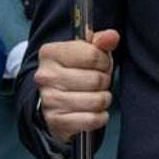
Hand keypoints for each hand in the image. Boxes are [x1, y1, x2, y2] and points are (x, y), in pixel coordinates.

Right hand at [34, 28, 119, 144]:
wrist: (54, 103)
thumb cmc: (73, 73)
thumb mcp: (85, 51)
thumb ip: (100, 41)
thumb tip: (112, 37)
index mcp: (50, 53)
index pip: (93, 55)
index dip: (104, 61)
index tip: (99, 65)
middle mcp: (46, 76)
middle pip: (96, 79)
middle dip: (104, 81)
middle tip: (98, 82)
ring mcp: (50, 100)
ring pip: (97, 100)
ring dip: (103, 99)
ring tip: (95, 96)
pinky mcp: (57, 121)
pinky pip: (93, 119)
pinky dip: (100, 117)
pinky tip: (92, 111)